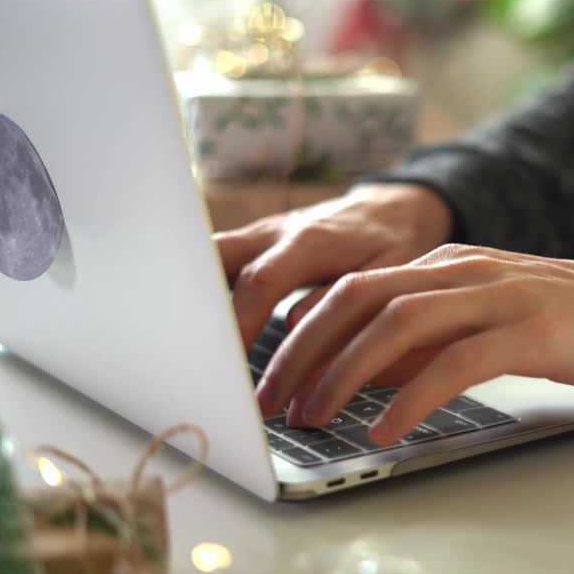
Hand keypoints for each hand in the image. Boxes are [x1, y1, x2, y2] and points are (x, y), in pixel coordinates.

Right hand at [213, 183, 452, 348]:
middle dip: (200, 312)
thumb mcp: (387, 272)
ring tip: (181, 347)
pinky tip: (193, 329)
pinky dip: (201, 292)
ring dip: (191, 298)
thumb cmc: (392, 243)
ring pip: (207, 259)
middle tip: (193, 361)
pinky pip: (214, 264)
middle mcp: (275, 233)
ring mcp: (258, 236)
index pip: (262, 281)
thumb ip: (344, 301)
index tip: (228, 365)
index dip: (240, 323)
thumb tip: (295, 332)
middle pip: (217, 263)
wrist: (391, 209)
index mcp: (311, 240)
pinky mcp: (252, 245)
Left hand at [254, 244, 573, 442]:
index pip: (357, 286)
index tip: (271, 372)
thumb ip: (438, 339)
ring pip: (397, 322)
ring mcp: (504, 295)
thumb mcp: (499, 325)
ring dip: (342, 373)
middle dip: (304, 349)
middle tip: (272, 399)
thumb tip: (371, 373)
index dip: (304, 329)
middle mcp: (473, 270)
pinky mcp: (536, 330)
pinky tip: (384, 430)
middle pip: (360, 296)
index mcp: (459, 266)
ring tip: (313, 417)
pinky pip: (455, 362)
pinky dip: (409, 397)